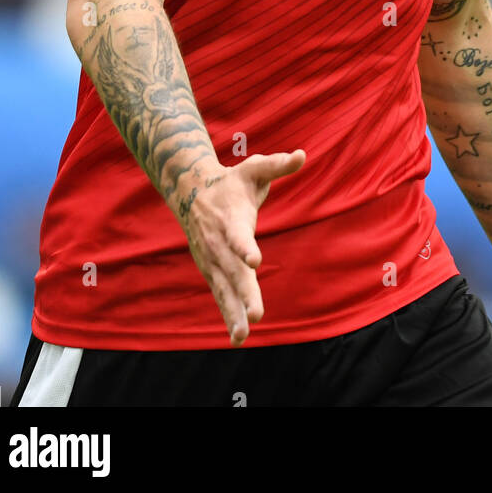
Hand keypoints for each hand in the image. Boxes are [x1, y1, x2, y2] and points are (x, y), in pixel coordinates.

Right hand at [180, 150, 306, 345]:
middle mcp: (219, 244)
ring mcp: (213, 261)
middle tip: (257, 314)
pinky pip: (220, 296)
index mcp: (232, 219)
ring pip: (224, 289)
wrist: (190, 192)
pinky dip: (227, 315)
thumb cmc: (232, 182)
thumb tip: (301, 155)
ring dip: (233, 312)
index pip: (239, 235)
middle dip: (244, 293)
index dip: (245, 247)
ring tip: (244, 334)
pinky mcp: (211, 272)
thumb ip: (277, 165)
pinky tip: (238, 338)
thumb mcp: (254, 168)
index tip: (254, 260)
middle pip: (233, 271)